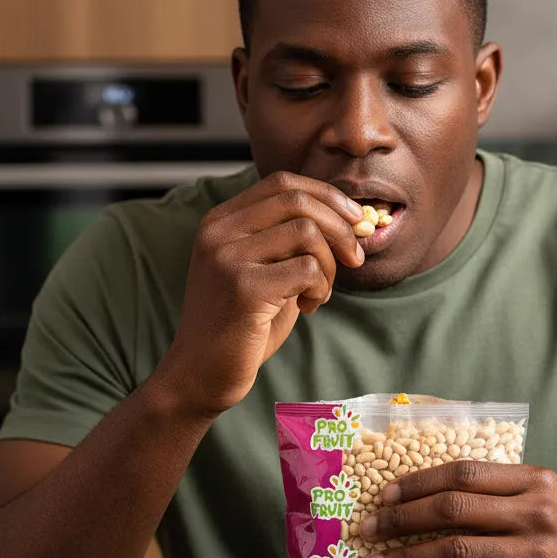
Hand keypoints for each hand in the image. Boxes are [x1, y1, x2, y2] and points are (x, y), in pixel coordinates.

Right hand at [154, 171, 363, 417]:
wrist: (200, 374)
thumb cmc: (242, 325)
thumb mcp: (263, 270)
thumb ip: (290, 240)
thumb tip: (350, 217)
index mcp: (220, 221)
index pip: (282, 183)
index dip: (327, 195)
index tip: (357, 220)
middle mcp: (219, 232)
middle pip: (298, 202)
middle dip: (341, 228)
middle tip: (355, 258)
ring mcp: (228, 258)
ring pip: (307, 233)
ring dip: (329, 266)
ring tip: (319, 293)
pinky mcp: (244, 288)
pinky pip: (307, 270)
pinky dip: (321, 288)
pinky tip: (308, 307)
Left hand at [359, 461, 556, 557]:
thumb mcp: (544, 496)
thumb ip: (497, 490)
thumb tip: (424, 494)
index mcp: (534, 481)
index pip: (463, 473)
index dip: (418, 482)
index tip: (385, 494)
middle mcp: (536, 513)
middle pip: (453, 509)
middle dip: (401, 519)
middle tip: (368, 529)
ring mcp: (536, 556)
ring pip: (455, 553)